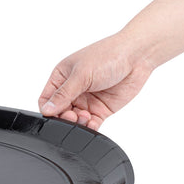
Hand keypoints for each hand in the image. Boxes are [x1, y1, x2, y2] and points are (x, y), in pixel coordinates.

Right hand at [38, 32, 153, 129]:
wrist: (137, 56)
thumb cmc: (108, 56)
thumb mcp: (81, 74)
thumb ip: (63, 94)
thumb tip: (46, 109)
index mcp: (61, 77)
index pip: (46, 99)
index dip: (48, 109)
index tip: (54, 114)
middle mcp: (72, 89)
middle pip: (59, 112)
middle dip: (63, 117)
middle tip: (72, 116)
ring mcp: (86, 100)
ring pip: (74, 119)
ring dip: (77, 123)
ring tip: (85, 117)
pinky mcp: (100, 109)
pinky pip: (90, 123)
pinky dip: (89, 127)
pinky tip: (91, 124)